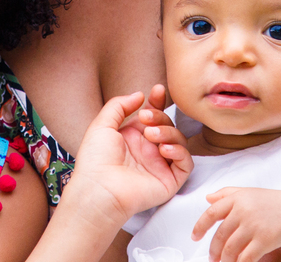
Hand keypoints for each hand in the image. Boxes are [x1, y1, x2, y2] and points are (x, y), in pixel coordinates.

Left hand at [66, 90, 192, 223]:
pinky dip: (179, 152)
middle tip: (146, 119)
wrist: (98, 189)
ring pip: (179, 141)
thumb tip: (140, 95)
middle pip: (167, 125)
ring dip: (169, 132)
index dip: (158, 102)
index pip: (153, 116)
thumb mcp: (102, 124)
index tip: (157, 90)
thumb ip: (119, 105)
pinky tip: (164, 150)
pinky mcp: (169, 180)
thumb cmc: (95, 160)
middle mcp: (148, 149)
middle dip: (160, 116)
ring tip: (151, 135)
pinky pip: (185, 163)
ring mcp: (159, 164)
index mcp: (133, 136)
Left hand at [193, 188, 280, 261]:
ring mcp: (254, 225)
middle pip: (220, 235)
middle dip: (213, 250)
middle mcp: (243, 210)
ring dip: (225, 260)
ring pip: (231, 249)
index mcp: (237, 198)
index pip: (211, 213)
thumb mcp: (248, 192)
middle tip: (212, 258)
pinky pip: (246, 257)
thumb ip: (227, 194)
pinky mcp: (265, 239)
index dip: (200, 226)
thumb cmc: (273, 202)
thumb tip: (207, 198)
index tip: (194, 237)